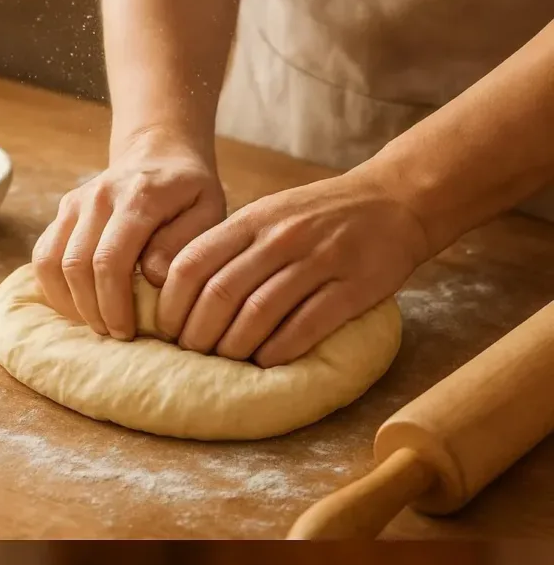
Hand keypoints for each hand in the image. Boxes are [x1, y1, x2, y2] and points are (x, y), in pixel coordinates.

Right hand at [32, 128, 225, 339]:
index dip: (113, 304)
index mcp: (137, 197)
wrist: (161, 153)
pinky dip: (55, 288)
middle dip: (92, 310)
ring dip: (69, 302)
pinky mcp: (64, 210)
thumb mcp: (208, 211)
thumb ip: (183, 243)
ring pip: (51, 262)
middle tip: (113, 334)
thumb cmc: (190, 192)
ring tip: (95, 323)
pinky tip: (78, 306)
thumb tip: (152, 276)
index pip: (109, 261)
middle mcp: (99, 196)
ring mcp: (76, 201)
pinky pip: (43, 256)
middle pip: (76, 266)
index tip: (127, 333)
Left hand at [155, 167, 429, 367]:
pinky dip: (277, 351)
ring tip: (227, 362)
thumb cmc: (321, 217)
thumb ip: (231, 247)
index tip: (168, 331)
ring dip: (234, 348)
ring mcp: (318, 261)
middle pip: (220, 294)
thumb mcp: (270, 215)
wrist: (395, 201)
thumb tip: (180, 295)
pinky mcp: (351, 288)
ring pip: (258, 314)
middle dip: (199, 335)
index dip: (172, 305)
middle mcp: (281, 238)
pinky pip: (304, 327)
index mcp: (252, 220)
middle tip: (196, 355)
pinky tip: (266, 361)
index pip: (192, 264)